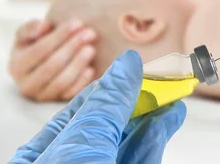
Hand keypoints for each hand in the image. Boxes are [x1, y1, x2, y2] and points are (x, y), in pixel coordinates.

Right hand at [8, 20, 96, 100]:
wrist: (42, 65)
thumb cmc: (34, 46)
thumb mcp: (26, 35)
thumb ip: (31, 28)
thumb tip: (43, 27)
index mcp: (16, 66)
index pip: (39, 50)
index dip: (59, 36)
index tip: (77, 23)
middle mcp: (27, 85)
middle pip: (52, 66)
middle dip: (72, 47)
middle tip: (90, 33)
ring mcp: (43, 96)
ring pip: (62, 81)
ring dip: (78, 63)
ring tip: (91, 48)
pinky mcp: (58, 102)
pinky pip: (70, 94)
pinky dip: (81, 82)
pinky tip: (91, 69)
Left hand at [9, 51, 186, 163]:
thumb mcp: (83, 143)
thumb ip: (105, 105)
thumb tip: (126, 65)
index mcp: (45, 154)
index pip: (82, 107)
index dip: (112, 82)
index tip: (137, 64)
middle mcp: (73, 160)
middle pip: (110, 118)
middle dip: (139, 92)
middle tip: (163, 72)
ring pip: (131, 135)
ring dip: (155, 109)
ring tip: (175, 86)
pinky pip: (145, 150)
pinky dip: (161, 131)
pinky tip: (173, 112)